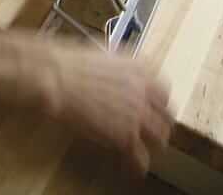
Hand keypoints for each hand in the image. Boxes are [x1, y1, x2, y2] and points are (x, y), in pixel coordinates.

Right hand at [43, 42, 173, 177]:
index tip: (154, 107)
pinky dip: (137, 165)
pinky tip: (132, 167)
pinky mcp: (125, 136)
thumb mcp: (102, 56)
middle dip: (159, 123)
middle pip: (166, 114)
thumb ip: (119, 69)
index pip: (163, 89)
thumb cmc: (69, 63)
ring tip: (143, 149)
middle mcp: (144, 90)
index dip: (158, 101)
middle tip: (151, 130)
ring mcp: (137, 114)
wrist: (56, 77)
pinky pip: (140, 158)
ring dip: (152, 144)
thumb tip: (118, 78)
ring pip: (160, 137)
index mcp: (140, 67)